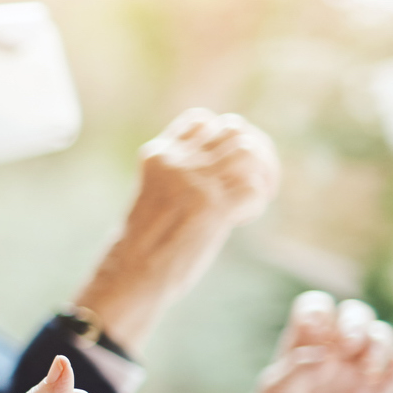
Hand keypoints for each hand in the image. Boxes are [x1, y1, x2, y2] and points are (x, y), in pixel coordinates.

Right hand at [75, 109, 280, 350]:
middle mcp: (177, 161)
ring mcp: (196, 181)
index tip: (226, 161)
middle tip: (253, 181)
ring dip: (261, 173)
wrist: (130, 273)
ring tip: (252, 198)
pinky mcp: (214, 206)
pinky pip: (253, 189)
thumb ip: (181, 175)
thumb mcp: (154, 193)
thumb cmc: (141, 243)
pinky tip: (239, 220)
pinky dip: (254, 204)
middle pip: (233, 128)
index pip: (201, 119)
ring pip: (249, 150)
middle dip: (253, 150)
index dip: (223, 135)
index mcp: (158, 155)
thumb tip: (224, 168)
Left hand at [249, 291, 392, 392]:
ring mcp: (356, 373)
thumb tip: (325, 354)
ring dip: (378, 341)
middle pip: (356, 313)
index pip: (316, 307)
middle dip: (354, 321)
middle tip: (345, 346)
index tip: (314, 329)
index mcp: (302, 345)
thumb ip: (297, 368)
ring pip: (382, 335)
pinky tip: (390, 370)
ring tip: (362, 369)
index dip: (319, 309)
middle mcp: (332, 353)